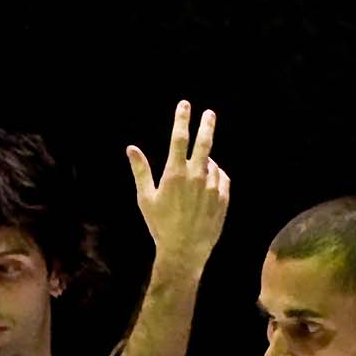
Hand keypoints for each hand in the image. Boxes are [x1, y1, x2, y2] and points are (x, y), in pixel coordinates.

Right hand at [126, 98, 228, 274]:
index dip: (182, 119)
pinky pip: (222, 178)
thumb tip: (131, 148)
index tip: (185, 104)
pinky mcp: (223, 198)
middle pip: (204, 143)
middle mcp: (196, 176)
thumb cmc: (160, 225)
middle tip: (209, 113)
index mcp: (175, 174)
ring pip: (213, 164)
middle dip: (207, 125)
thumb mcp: (145, 198)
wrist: (184, 250)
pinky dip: (216, 175)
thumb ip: (140, 171)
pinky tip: (209, 182)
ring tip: (196, 174)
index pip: (179, 139)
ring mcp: (212, 187)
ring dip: (206, 162)